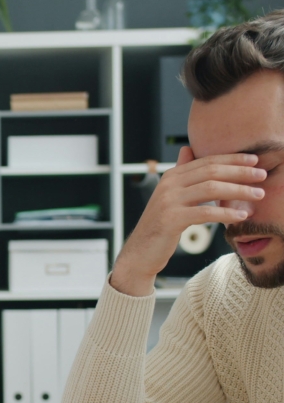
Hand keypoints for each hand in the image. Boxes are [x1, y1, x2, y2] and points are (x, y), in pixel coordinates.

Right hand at [112, 147, 263, 295]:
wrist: (140, 252)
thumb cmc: (161, 226)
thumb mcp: (170, 196)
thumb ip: (181, 174)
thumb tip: (187, 149)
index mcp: (171, 176)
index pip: (207, 161)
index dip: (232, 159)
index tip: (254, 161)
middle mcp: (168, 184)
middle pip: (211, 172)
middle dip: (240, 172)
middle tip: (262, 175)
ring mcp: (168, 201)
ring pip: (210, 189)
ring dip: (238, 191)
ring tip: (258, 195)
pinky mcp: (171, 219)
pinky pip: (205, 213)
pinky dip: (226, 214)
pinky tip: (241, 216)